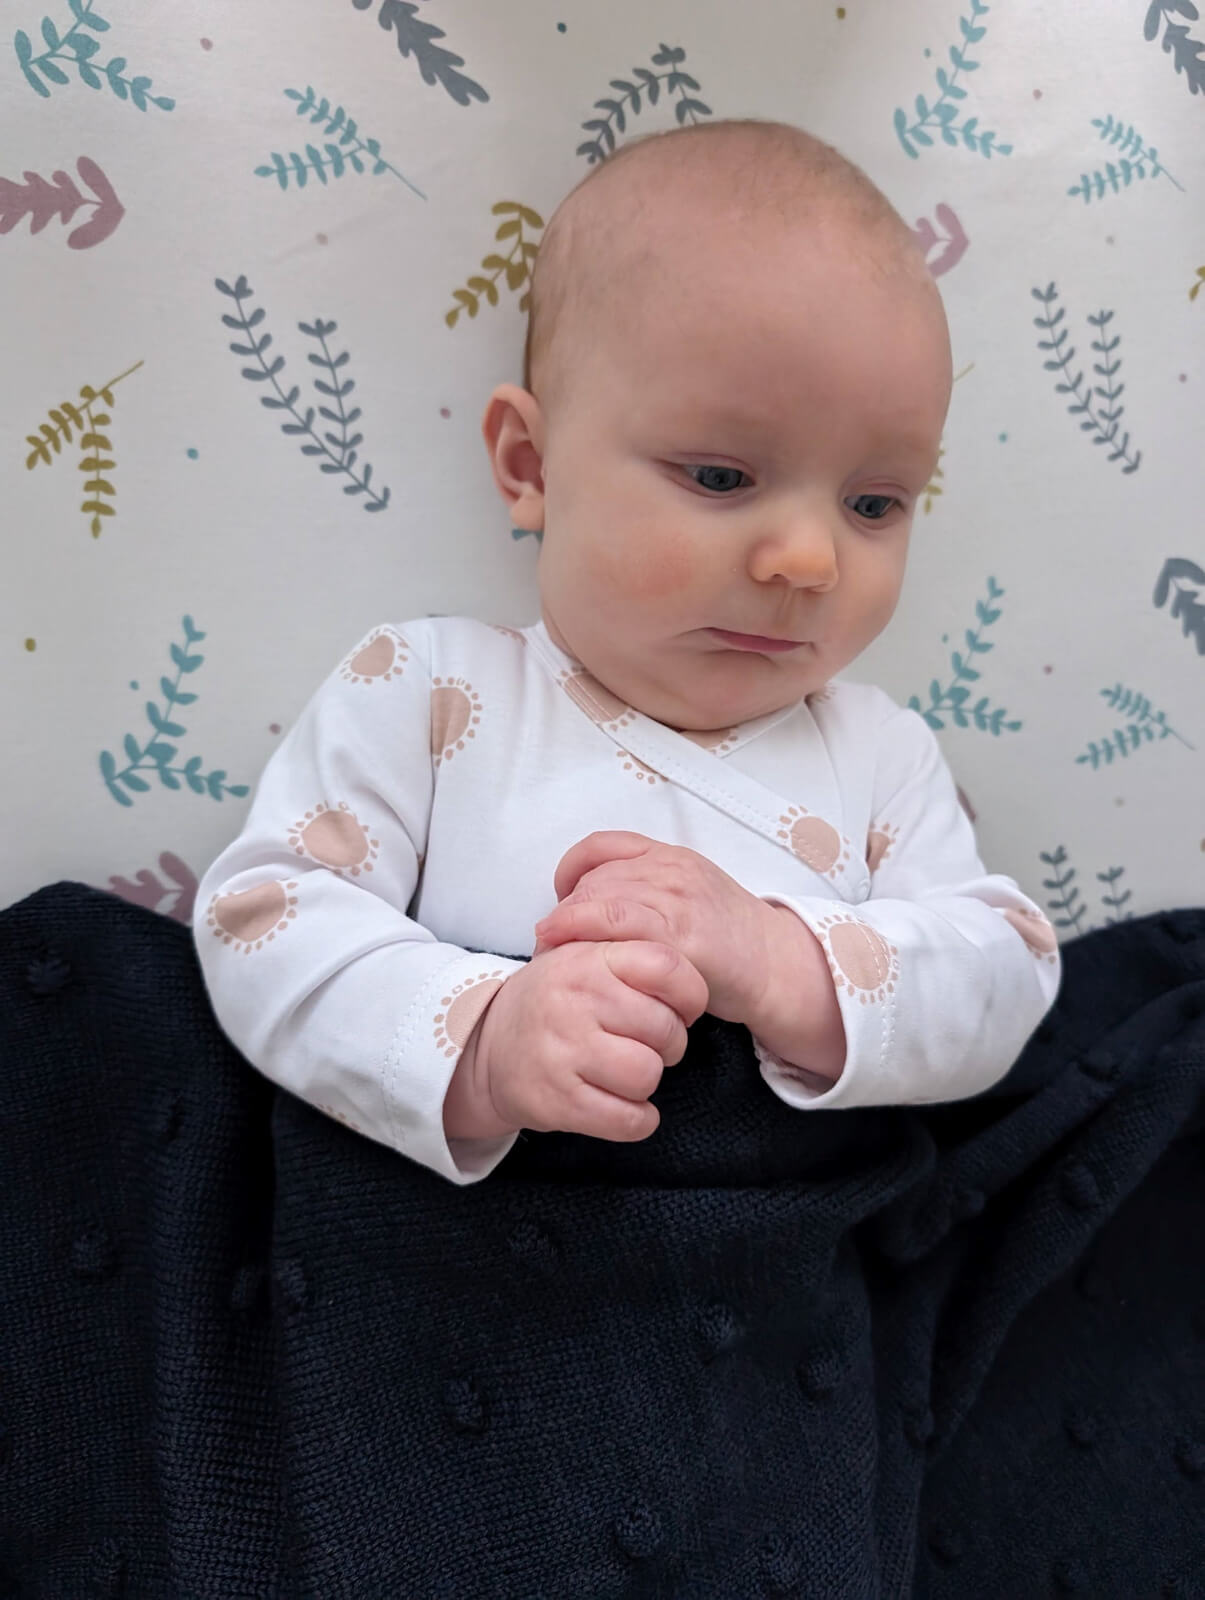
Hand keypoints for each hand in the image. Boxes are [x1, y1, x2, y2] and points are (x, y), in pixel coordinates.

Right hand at [443, 937, 708, 1144]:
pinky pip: (628, 1119)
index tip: (681, 1008)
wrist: (486, 1047)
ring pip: (648, 1075)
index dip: (690, 994)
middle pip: (665, 1029)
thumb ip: (634, 953)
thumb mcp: (584, 958)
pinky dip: (637, 1119)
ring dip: (647, 1082)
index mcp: (588, 958)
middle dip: (668, 1044)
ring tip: (626, 1072)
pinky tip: (623, 1106)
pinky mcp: (558, 1100)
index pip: (667, 966)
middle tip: (646, 1044)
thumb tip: (698, 973)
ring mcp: (563, 1051)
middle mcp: (574, 1000)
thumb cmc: (554, 1001)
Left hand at [531, 830, 775, 1023]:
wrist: (774, 964)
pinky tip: (580, 959)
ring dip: (568, 927)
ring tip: (550, 949)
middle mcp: (671, 871)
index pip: (603, 845)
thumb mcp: (687, 894)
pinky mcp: (683, 937)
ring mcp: (678, 901)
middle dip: (565, 910)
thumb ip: (645, 888)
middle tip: (548, 938)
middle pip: (595, 879)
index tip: (560, 898)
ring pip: (602, 902)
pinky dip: (591, 942)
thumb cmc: (726, 938)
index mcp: (670, 856)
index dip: (570, 869)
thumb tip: (589, 902)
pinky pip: (623, 932)